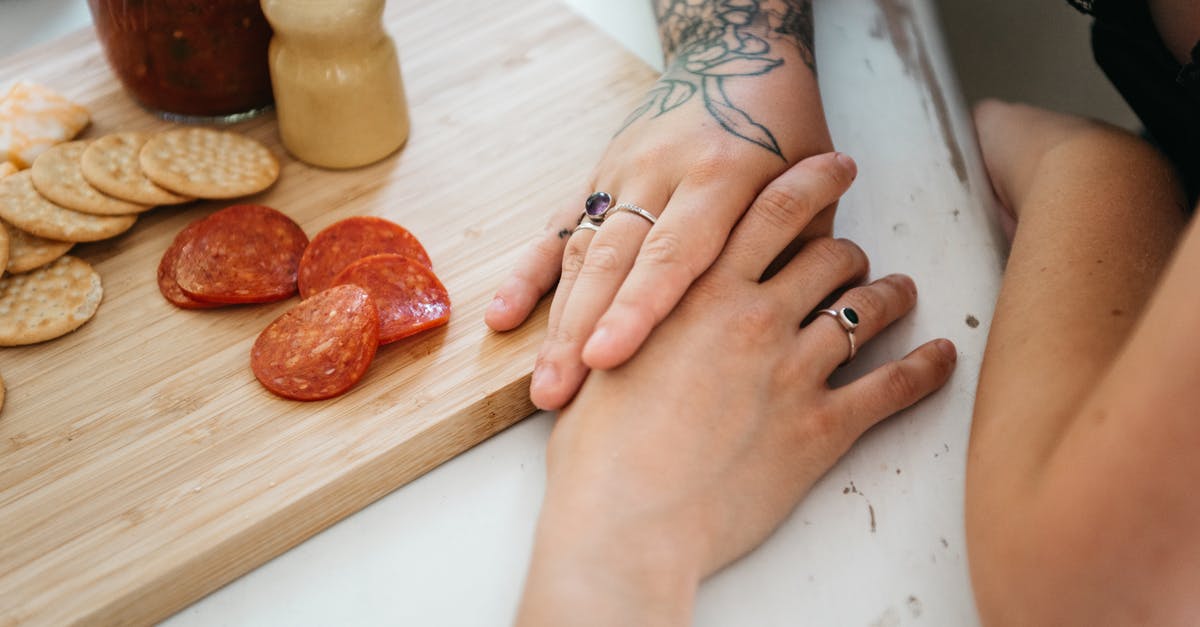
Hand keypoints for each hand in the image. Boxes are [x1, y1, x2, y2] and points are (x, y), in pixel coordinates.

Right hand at [485, 3, 833, 409]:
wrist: (737, 52)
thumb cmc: (786, 130)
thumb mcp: (810, 187)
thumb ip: (792, 255)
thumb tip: (784, 338)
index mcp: (720, 175)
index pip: (673, 252)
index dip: (639, 306)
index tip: (608, 358)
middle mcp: (661, 174)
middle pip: (613, 261)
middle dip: (580, 331)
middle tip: (558, 395)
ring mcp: (621, 173)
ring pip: (581, 251)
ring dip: (557, 322)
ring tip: (543, 386)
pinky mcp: (597, 175)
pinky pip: (558, 228)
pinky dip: (529, 274)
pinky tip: (502, 318)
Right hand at [517, 153, 957, 625]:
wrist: (623, 521)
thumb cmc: (597, 447)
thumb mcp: (604, 357)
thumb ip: (636, 315)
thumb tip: (638, 302)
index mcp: (699, 290)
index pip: (771, 211)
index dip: (810, 181)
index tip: (833, 163)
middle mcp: (754, 316)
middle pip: (825, 253)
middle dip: (846, 245)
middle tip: (852, 248)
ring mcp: (792, 370)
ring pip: (866, 307)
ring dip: (891, 293)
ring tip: (902, 290)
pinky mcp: (820, 428)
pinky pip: (893, 387)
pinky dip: (926, 369)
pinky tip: (941, 357)